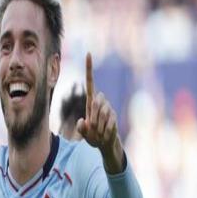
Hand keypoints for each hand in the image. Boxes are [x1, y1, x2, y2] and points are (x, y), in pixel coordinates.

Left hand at [76, 52, 123, 172]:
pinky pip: (110, 120)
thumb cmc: (92, 137)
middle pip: (96, 101)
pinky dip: (105, 129)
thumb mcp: (84, 134)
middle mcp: (100, 102)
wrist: (105, 144)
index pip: (90, 83)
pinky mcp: (114, 115)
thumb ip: (81, 129)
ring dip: (99, 125)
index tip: (88, 53)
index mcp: (90, 103)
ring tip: (99, 132)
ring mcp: (109, 108)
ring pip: (103, 111)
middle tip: (92, 128)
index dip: (89, 69)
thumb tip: (83, 121)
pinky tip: (105, 134)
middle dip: (93, 116)